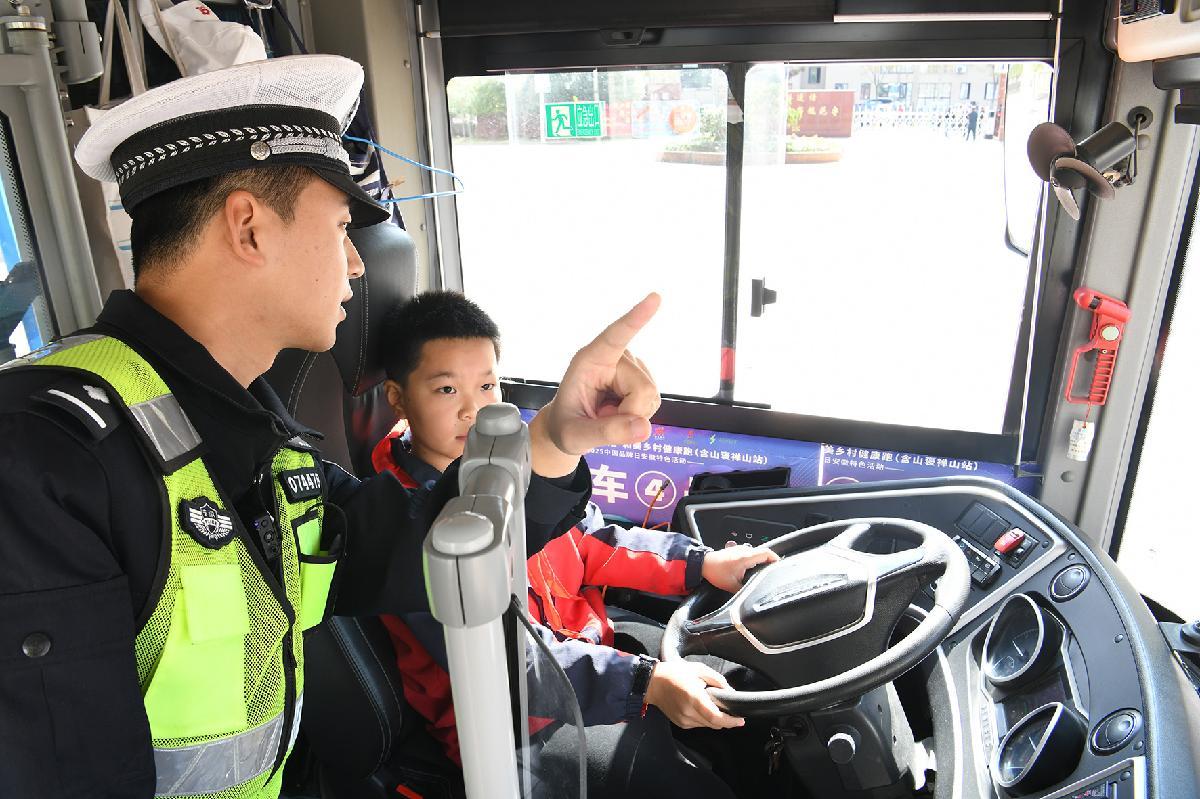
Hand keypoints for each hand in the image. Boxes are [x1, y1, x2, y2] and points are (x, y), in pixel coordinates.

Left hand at [528, 293, 661, 476]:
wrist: (569, 426)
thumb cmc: (566, 426)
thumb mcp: (575, 436)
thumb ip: (606, 433)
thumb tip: (644, 428)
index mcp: (589, 360)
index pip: (615, 337)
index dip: (635, 319)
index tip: (654, 298)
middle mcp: (614, 357)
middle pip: (643, 389)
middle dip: (629, 414)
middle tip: (602, 418)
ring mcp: (631, 367)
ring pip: (650, 398)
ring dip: (631, 416)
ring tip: (606, 414)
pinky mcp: (642, 378)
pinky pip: (652, 403)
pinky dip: (636, 416)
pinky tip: (618, 412)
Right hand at [644, 659, 743, 729]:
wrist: (653, 683)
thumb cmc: (675, 673)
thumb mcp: (698, 669)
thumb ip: (717, 680)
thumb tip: (729, 691)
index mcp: (694, 698)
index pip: (716, 717)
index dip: (731, 721)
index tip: (741, 720)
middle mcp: (689, 712)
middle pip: (715, 724)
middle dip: (726, 720)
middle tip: (731, 711)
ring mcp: (684, 720)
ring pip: (708, 726)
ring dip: (715, 719)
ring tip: (713, 706)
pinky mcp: (681, 724)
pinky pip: (699, 725)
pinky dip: (705, 719)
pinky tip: (701, 708)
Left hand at [700, 543, 780, 592]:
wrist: (702, 564)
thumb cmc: (715, 572)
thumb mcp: (732, 585)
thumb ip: (744, 590)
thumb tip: (751, 596)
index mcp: (746, 557)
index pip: (767, 553)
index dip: (776, 559)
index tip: (780, 566)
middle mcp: (744, 550)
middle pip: (764, 553)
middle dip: (770, 562)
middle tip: (774, 571)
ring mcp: (740, 549)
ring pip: (757, 553)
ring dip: (762, 560)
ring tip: (764, 571)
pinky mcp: (736, 551)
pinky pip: (750, 554)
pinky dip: (755, 560)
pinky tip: (753, 569)